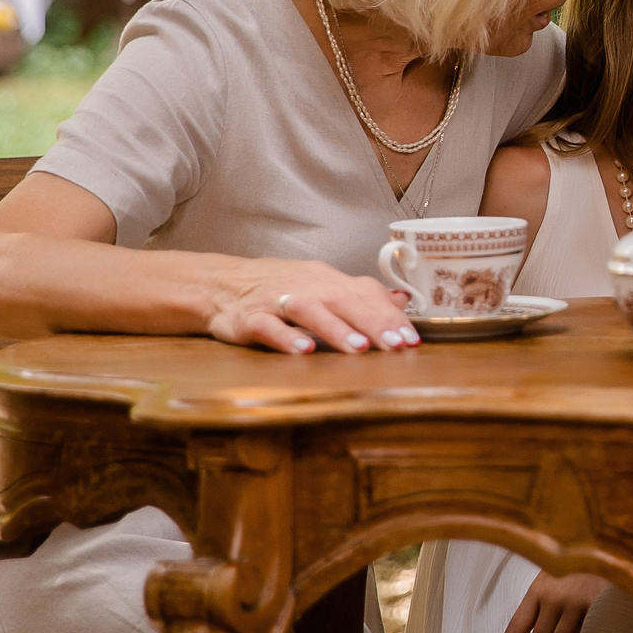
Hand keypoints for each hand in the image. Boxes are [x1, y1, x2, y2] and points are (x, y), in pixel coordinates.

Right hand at [209, 260, 420, 354]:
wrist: (220, 283)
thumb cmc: (279, 288)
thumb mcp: (322, 286)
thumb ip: (360, 296)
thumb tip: (402, 300)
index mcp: (327, 280)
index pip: (365, 292)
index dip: (389, 314)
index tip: (412, 338)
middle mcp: (306, 287)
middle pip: (344, 300)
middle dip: (373, 323)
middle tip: (397, 345)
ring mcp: (276, 301)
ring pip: (309, 310)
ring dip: (335, 329)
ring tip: (359, 349)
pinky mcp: (249, 318)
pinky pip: (268, 326)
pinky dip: (286, 338)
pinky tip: (304, 351)